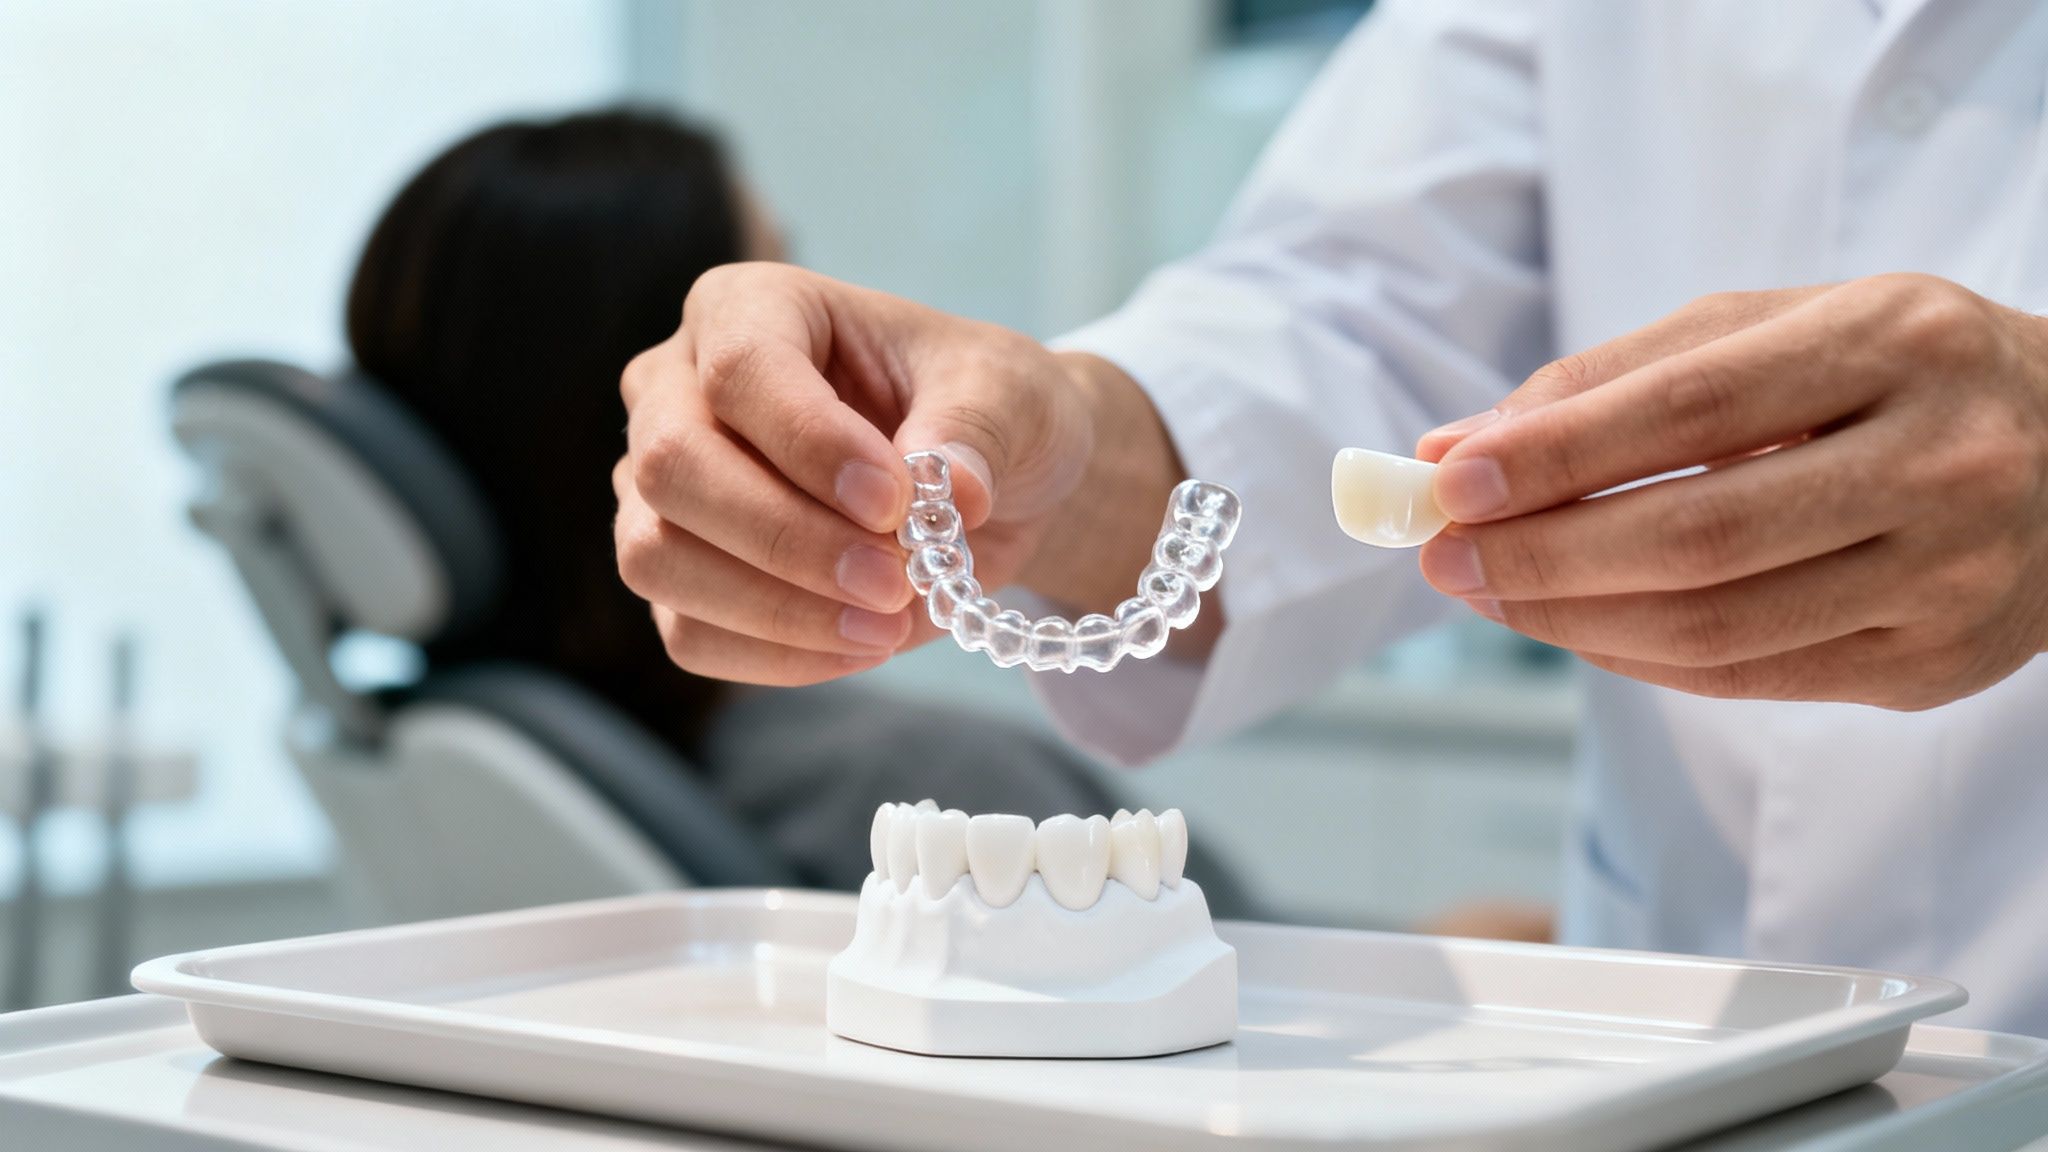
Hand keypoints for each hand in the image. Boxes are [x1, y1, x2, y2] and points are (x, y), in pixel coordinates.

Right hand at [614, 262, 1176, 685]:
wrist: (986, 484)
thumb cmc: (983, 409)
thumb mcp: (1010, 392)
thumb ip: (976, 427)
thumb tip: (950, 490)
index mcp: (750, 308)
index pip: (741, 368)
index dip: (810, 443)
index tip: (897, 503)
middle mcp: (676, 389)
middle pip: (671, 465)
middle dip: (787, 539)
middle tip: (894, 581)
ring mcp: (661, 489)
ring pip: (656, 554)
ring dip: (775, 608)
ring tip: (886, 623)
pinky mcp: (679, 574)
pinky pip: (688, 632)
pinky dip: (775, 654)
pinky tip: (861, 646)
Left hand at [1415, 274, 2047, 709]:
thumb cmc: (1892, 374)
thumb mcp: (1773, 330)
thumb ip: (1617, 380)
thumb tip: (1460, 448)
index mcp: (1898, 342)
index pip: (1694, 407)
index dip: (1559, 453)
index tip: (1451, 479)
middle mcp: (1942, 462)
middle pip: (1698, 536)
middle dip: (1542, 553)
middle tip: (1443, 555)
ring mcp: (1949, 578)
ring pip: (1715, 628)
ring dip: (1571, 618)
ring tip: (1490, 591)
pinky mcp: (1935, 666)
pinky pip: (1748, 679)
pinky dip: (1636, 656)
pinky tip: (1575, 624)